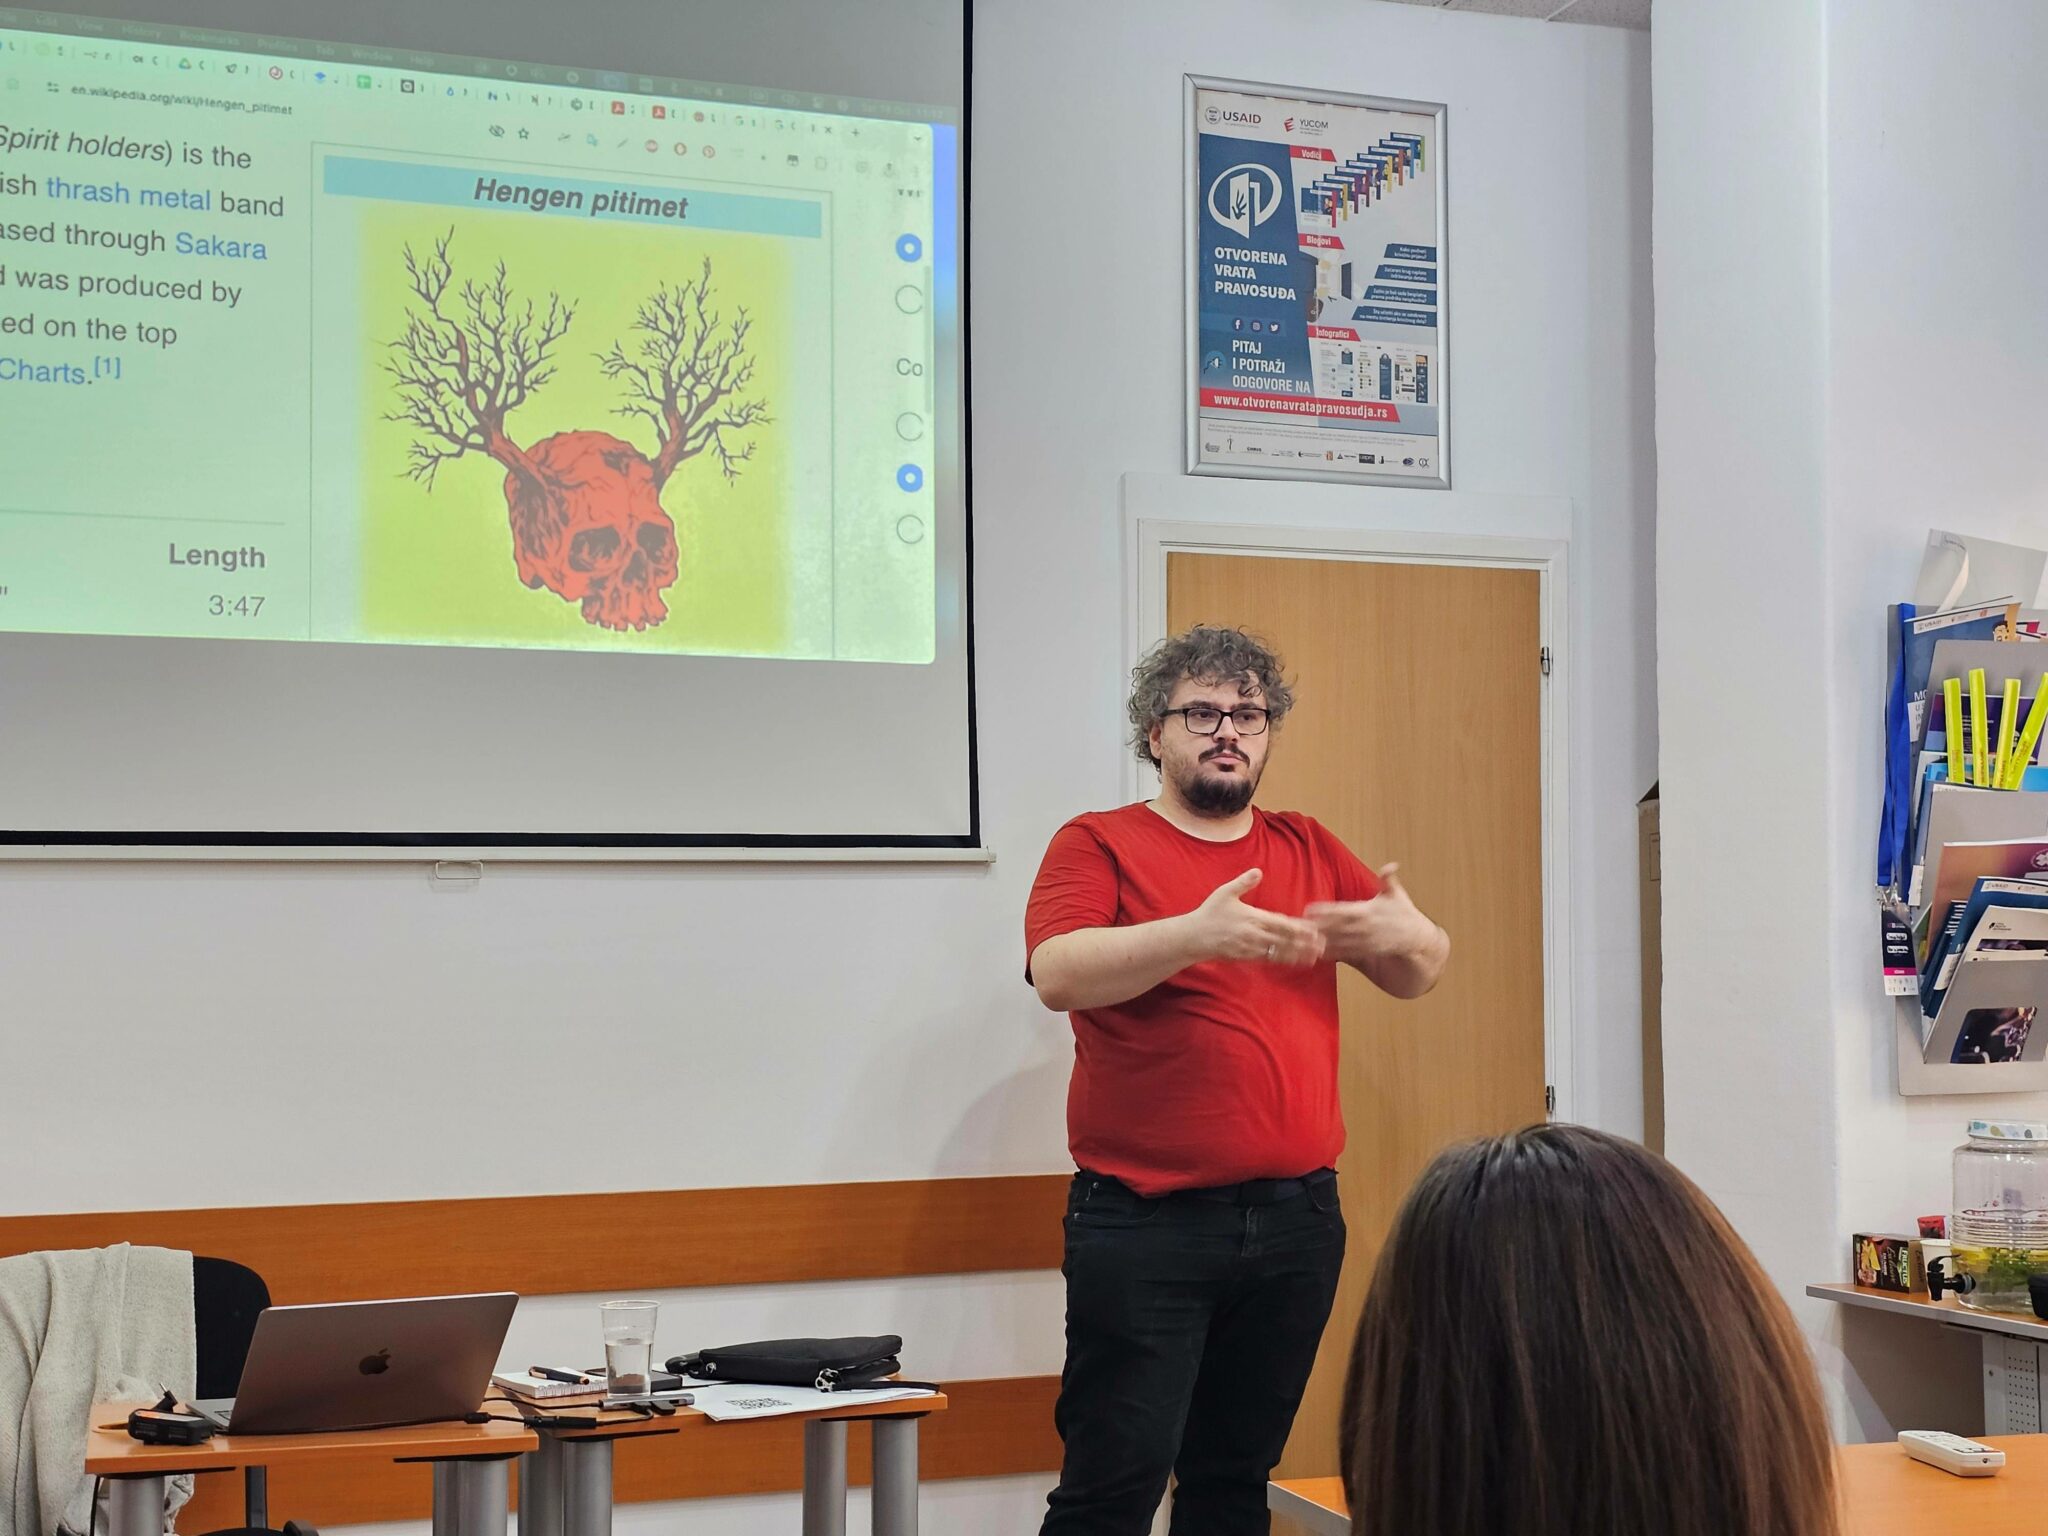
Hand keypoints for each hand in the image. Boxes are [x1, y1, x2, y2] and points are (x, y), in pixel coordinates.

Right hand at [1188, 868, 1326, 965]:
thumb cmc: (1209, 913)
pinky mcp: (1244, 957)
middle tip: (1322, 946)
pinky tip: (1292, 961)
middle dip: (1303, 943)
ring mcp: (1249, 948)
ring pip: (1278, 952)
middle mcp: (1254, 934)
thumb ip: (1243, 882)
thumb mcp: (1225, 893)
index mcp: (1252, 917)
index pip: (1280, 923)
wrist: (1192, 938)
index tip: (1314, 929)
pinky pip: (1266, 960)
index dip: (1298, 928)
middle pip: (1284, 940)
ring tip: (1313, 957)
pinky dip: (1281, 960)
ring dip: (1296, 955)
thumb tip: (1259, 871)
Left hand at [1305, 864, 1441, 966]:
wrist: (1416, 938)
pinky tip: (1318, 955)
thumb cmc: (1404, 913)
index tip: (1308, 910)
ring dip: (1321, 942)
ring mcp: (1365, 941)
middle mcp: (1364, 926)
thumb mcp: (1397, 895)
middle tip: (1297, 927)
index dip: (1324, 910)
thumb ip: (1389, 880)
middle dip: (1317, 927)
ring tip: (1303, 942)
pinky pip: (1347, 954)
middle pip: (1336, 927)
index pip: (1342, 910)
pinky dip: (1333, 954)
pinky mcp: (1367, 952)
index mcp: (1368, 910)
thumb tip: (1391, 866)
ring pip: (1339, 942)